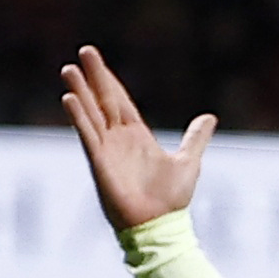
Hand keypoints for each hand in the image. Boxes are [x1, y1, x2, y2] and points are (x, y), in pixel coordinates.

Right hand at [59, 45, 210, 235]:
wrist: (160, 227)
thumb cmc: (172, 200)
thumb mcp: (189, 161)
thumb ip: (195, 138)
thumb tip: (209, 117)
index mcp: (137, 136)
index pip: (120, 101)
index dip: (109, 81)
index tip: (97, 61)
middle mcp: (119, 139)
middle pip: (103, 100)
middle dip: (94, 76)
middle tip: (85, 51)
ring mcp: (107, 150)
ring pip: (91, 113)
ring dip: (80, 91)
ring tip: (69, 69)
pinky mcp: (99, 163)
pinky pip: (87, 135)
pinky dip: (78, 117)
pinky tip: (69, 98)